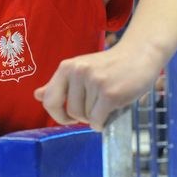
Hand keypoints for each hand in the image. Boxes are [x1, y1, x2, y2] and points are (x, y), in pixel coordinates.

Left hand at [33, 41, 163, 130]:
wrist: (140, 54)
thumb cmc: (110, 66)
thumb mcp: (81, 70)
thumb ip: (59, 84)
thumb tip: (37, 95)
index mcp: (67, 67)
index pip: (49, 100)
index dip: (58, 114)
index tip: (69, 117)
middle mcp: (78, 72)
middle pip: (71, 112)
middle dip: (83, 117)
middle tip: (97, 106)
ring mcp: (94, 82)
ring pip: (86, 117)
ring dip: (97, 117)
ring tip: (108, 101)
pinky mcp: (109, 94)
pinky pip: (98, 120)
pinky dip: (104, 122)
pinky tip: (113, 110)